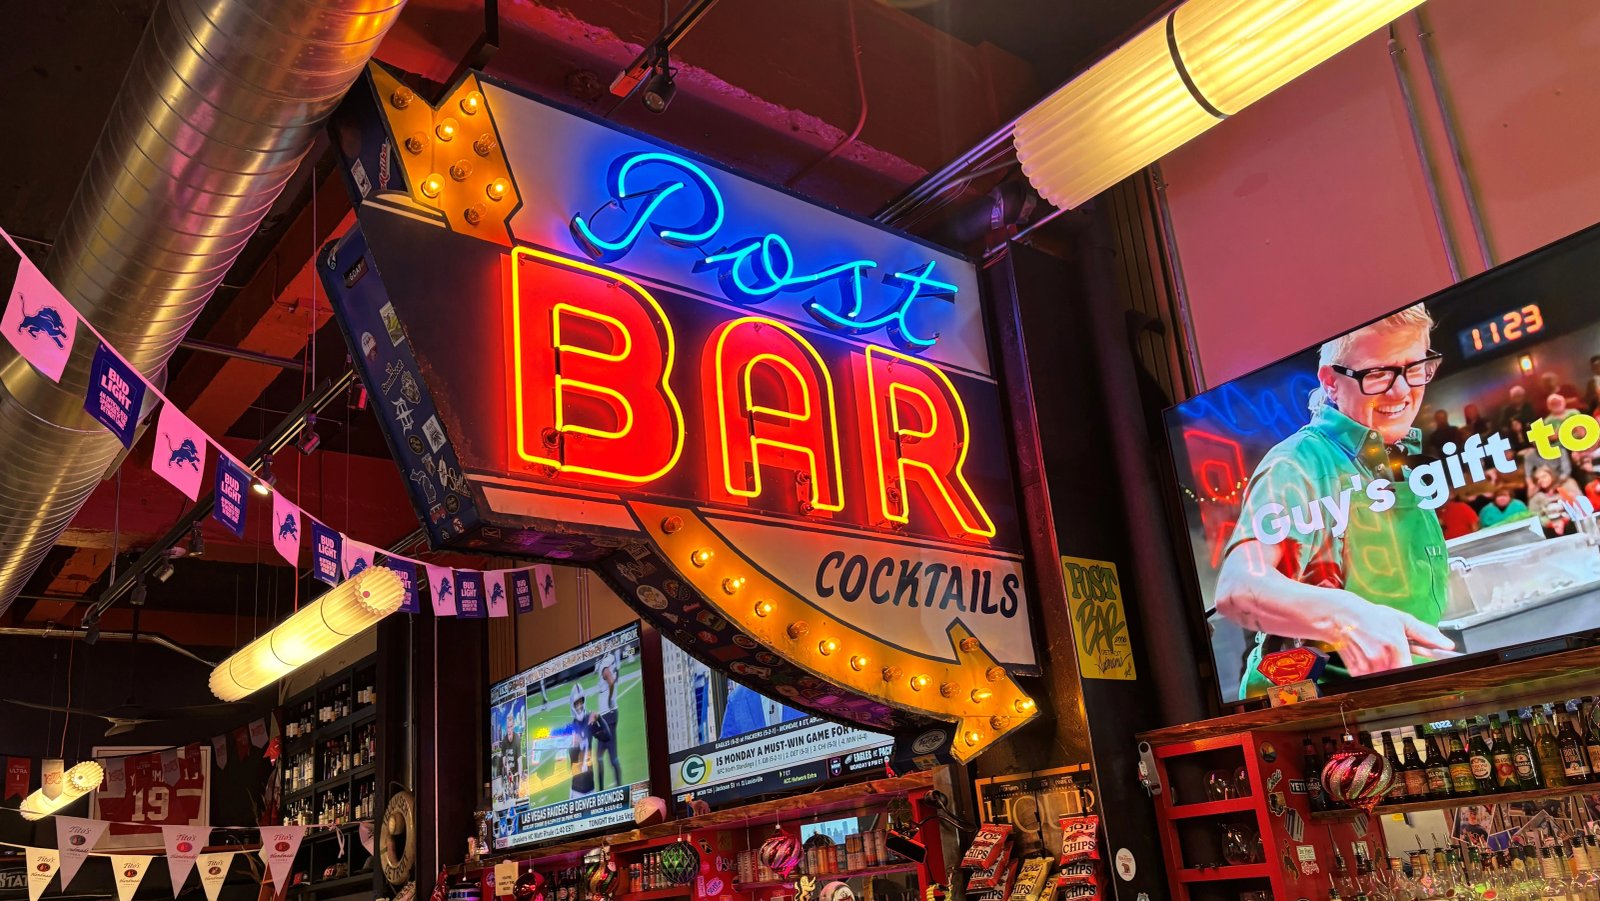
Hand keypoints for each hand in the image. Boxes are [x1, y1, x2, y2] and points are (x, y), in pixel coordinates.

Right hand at [1326, 591, 1454, 675]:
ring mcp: (1367, 665)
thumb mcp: (1402, 619)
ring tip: (1377, 651)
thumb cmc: (1372, 616)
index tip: (1408, 662)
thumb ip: (1426, 634)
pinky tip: (1366, 654)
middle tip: (1390, 651)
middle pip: (1397, 673)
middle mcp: (1381, 657)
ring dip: (1383, 668)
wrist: (1340, 615)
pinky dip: (1371, 670)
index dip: (1411, 667)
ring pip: (1384, 676)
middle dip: (1396, 664)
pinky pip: (1370, 677)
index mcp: (1395, 645)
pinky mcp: (1356, 670)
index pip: (1410, 669)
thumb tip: (1448, 645)